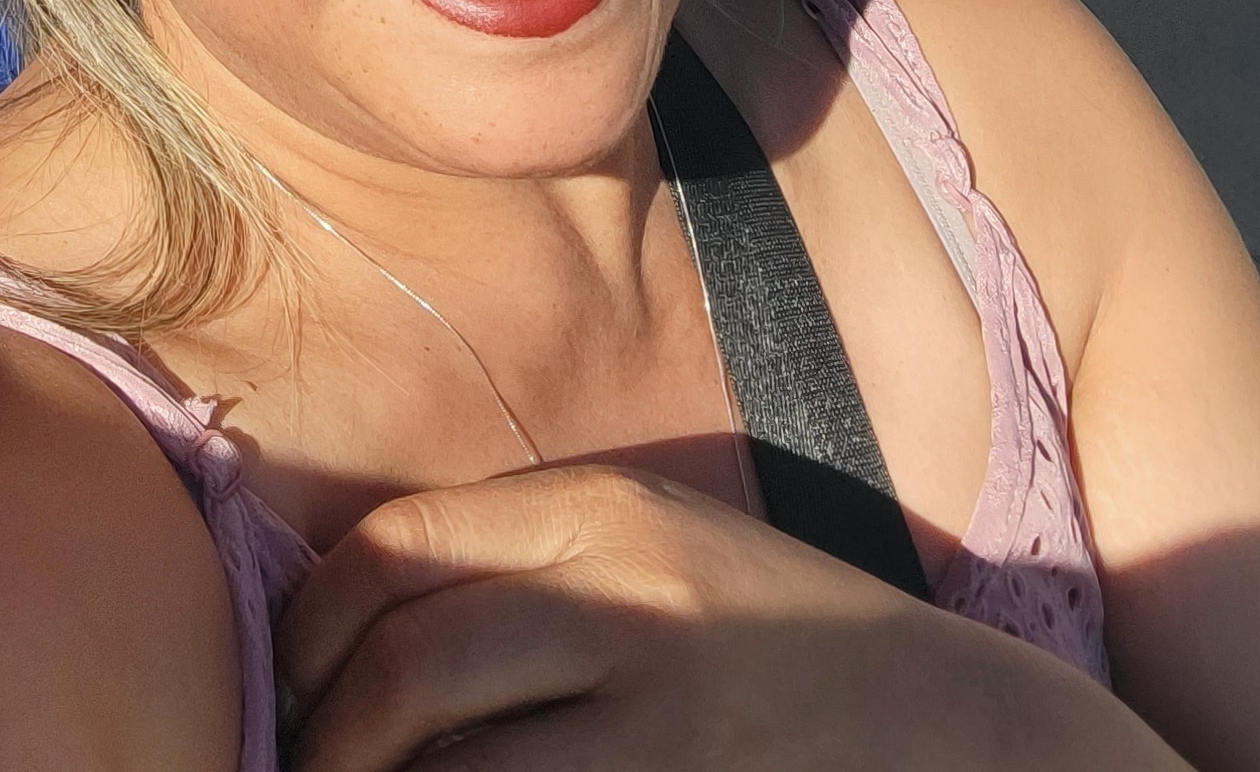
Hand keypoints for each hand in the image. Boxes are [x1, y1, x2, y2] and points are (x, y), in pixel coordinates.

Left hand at [277, 462, 1180, 771]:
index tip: (290, 693)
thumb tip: (351, 637)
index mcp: (609, 517)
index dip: (314, 633)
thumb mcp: (664, 559)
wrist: (968, 740)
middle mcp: (632, 602)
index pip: (398, 553)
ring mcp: (668, 722)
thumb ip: (528, 568)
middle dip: (327, 742)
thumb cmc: (786, 649)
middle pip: (409, 670)